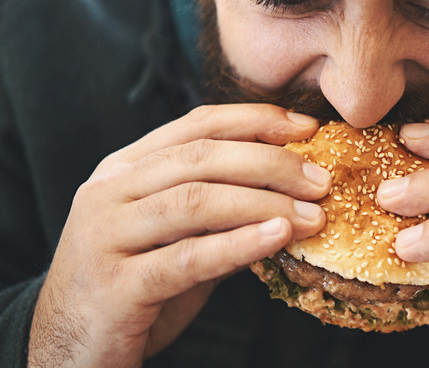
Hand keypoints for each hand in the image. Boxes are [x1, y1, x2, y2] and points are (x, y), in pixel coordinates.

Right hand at [28, 104, 330, 366]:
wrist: (70, 349)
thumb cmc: (134, 288)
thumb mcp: (177, 238)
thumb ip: (221, 212)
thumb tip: (293, 193)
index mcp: (123, 169)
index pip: (196, 125)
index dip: (256, 120)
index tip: (307, 128)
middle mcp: (109, 192)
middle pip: (201, 158)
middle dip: (270, 163)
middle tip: (320, 180)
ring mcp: (104, 236)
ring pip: (195, 201)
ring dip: (264, 204)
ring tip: (312, 215)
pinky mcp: (113, 286)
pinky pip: (185, 258)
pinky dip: (237, 245)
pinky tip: (277, 238)